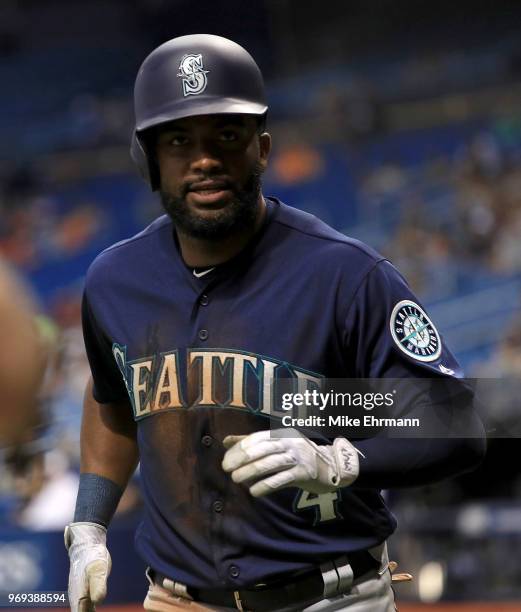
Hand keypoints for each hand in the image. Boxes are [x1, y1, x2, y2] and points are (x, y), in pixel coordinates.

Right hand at [64, 522, 110, 611]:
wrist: (87, 544)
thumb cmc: (92, 556)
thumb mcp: (99, 568)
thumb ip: (98, 584)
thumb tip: (98, 601)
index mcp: (79, 597)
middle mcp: (78, 599)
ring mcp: (82, 596)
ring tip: (95, 611)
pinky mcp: (87, 592)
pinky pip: (89, 608)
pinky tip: (95, 611)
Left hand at [222, 428, 360, 496]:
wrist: (331, 466)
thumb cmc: (298, 456)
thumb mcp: (277, 445)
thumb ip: (252, 443)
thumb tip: (226, 441)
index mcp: (281, 434)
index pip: (257, 438)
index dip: (240, 448)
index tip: (226, 459)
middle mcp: (290, 443)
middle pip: (262, 449)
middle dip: (242, 459)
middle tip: (226, 469)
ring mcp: (298, 457)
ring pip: (271, 463)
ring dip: (251, 472)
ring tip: (236, 479)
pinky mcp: (304, 474)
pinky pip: (282, 479)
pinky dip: (266, 485)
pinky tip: (254, 491)